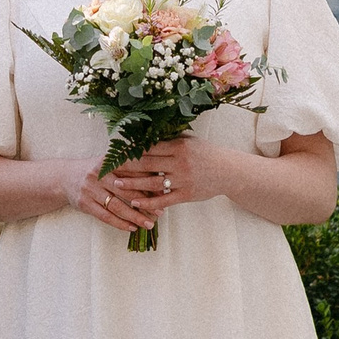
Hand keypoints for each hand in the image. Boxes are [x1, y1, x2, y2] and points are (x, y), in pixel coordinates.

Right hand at [62, 158, 155, 230]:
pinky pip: (104, 216)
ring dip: (134, 216)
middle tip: (160, 211)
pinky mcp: (84, 203)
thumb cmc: (95, 172)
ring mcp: (90, 189)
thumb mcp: (109, 164)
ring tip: (148, 224)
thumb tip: (157, 180)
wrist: (64, 177)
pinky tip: (131, 228)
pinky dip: (119, 223)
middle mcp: (98, 174)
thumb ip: (130, 169)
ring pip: (116, 205)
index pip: (132, 171)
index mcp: (108, 161)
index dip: (148, 182)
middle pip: (125, 190)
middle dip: (145, 201)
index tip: (164, 192)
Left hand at [107, 136, 229, 214]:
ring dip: (132, 184)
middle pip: (147, 164)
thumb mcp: (190, 141)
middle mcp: (180, 162)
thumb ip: (170, 139)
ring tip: (117, 184)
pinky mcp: (186, 195)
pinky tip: (135, 203)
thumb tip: (145, 135)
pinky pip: (163, 200)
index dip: (131, 150)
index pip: (150, 147)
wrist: (228, 171)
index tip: (116, 151)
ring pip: (152, 183)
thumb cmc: (206, 153)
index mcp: (179, 146)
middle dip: (126, 166)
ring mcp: (183, 180)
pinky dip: (148, 202)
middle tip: (109, 167)